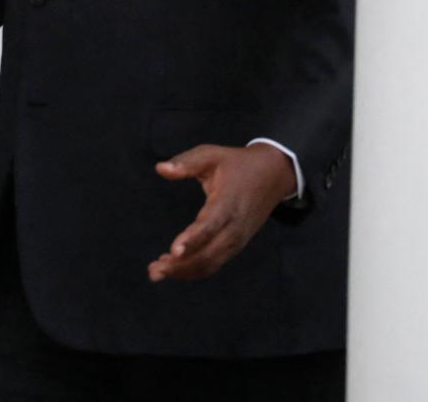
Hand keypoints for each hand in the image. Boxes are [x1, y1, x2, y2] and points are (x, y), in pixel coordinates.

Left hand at [148, 143, 297, 282]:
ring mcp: (237, 239)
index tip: (173, 251)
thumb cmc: (237, 164)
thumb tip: (160, 168)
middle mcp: (234, 227)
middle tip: (153, 271)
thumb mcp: (212, 155)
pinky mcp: (236, 245)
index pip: (209, 226)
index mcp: (227, 203)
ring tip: (156, 271)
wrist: (273, 175)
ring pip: (210, 264)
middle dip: (180, 266)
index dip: (192, 240)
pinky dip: (194, 269)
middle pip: (208, 254)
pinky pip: (215, 262)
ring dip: (184, 271)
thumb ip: (186, 162)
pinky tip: (173, 265)